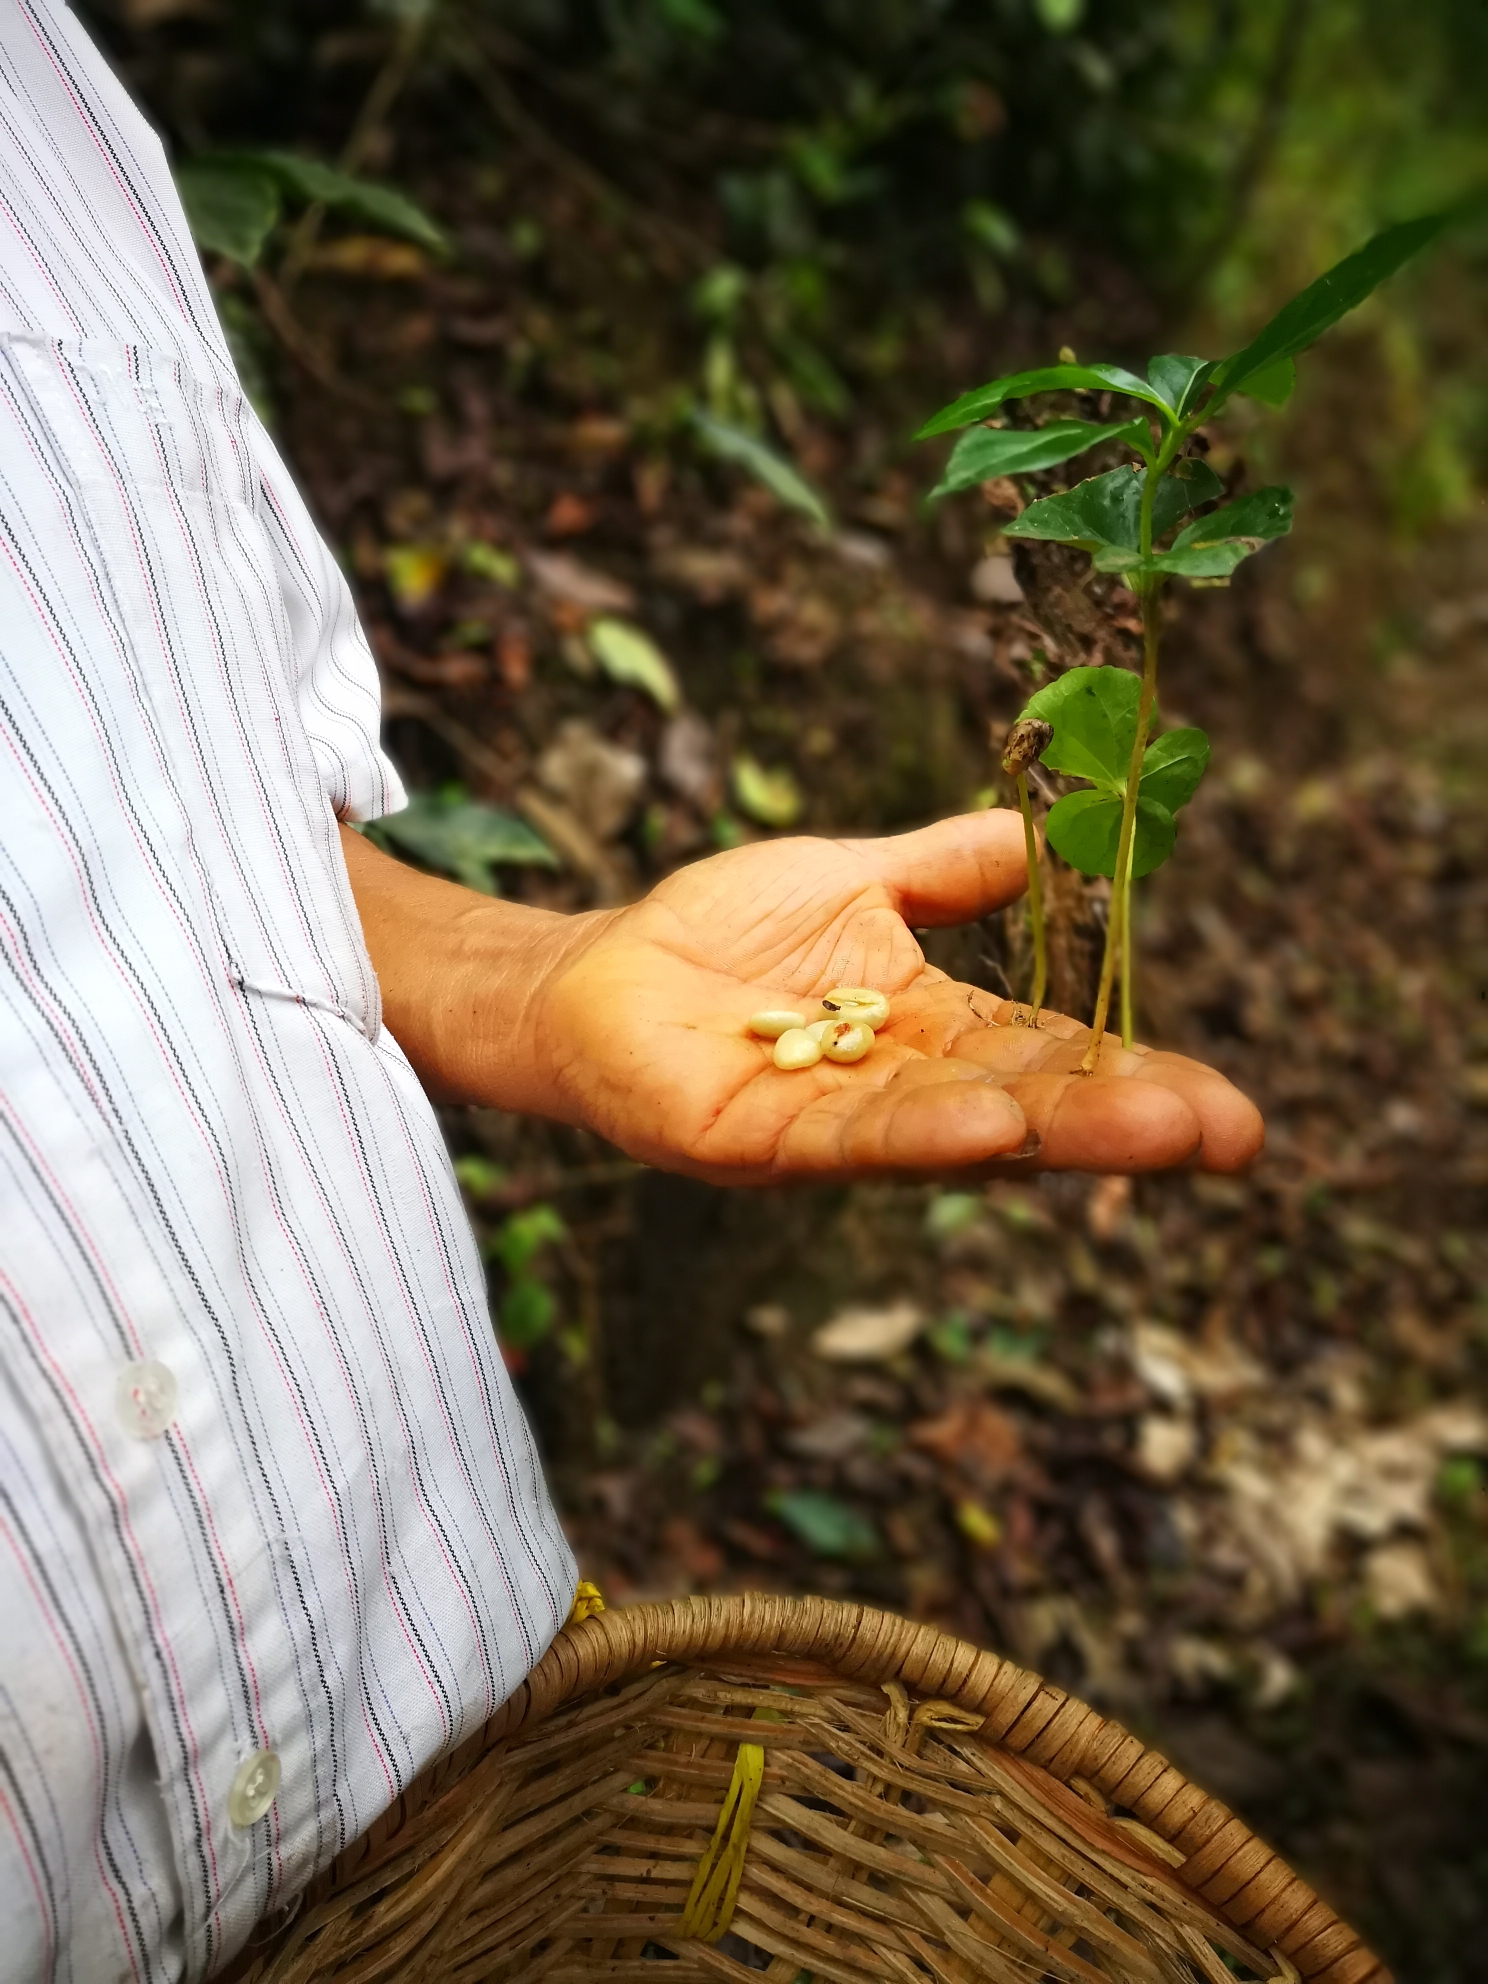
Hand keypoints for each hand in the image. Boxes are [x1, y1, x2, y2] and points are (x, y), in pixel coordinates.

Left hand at [506, 812, 1261, 1183]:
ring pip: (957, 1133)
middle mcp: (900, 1095)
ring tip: (1156, 1134)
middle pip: (1028, 1112)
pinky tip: (992, 1130)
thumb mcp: (855, 881)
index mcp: (934, 1035)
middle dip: (1126, 1123)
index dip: (1137, 1080)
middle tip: (1230, 1136)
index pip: (1053, 1063)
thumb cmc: (720, 931)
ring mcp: (832, 1127)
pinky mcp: (757, 1141)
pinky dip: (923, 1134)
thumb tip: (1043, 838)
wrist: (595, 969)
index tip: (1232, 1111)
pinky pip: (850, 1138)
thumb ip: (946, 870)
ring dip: (1055, 1135)